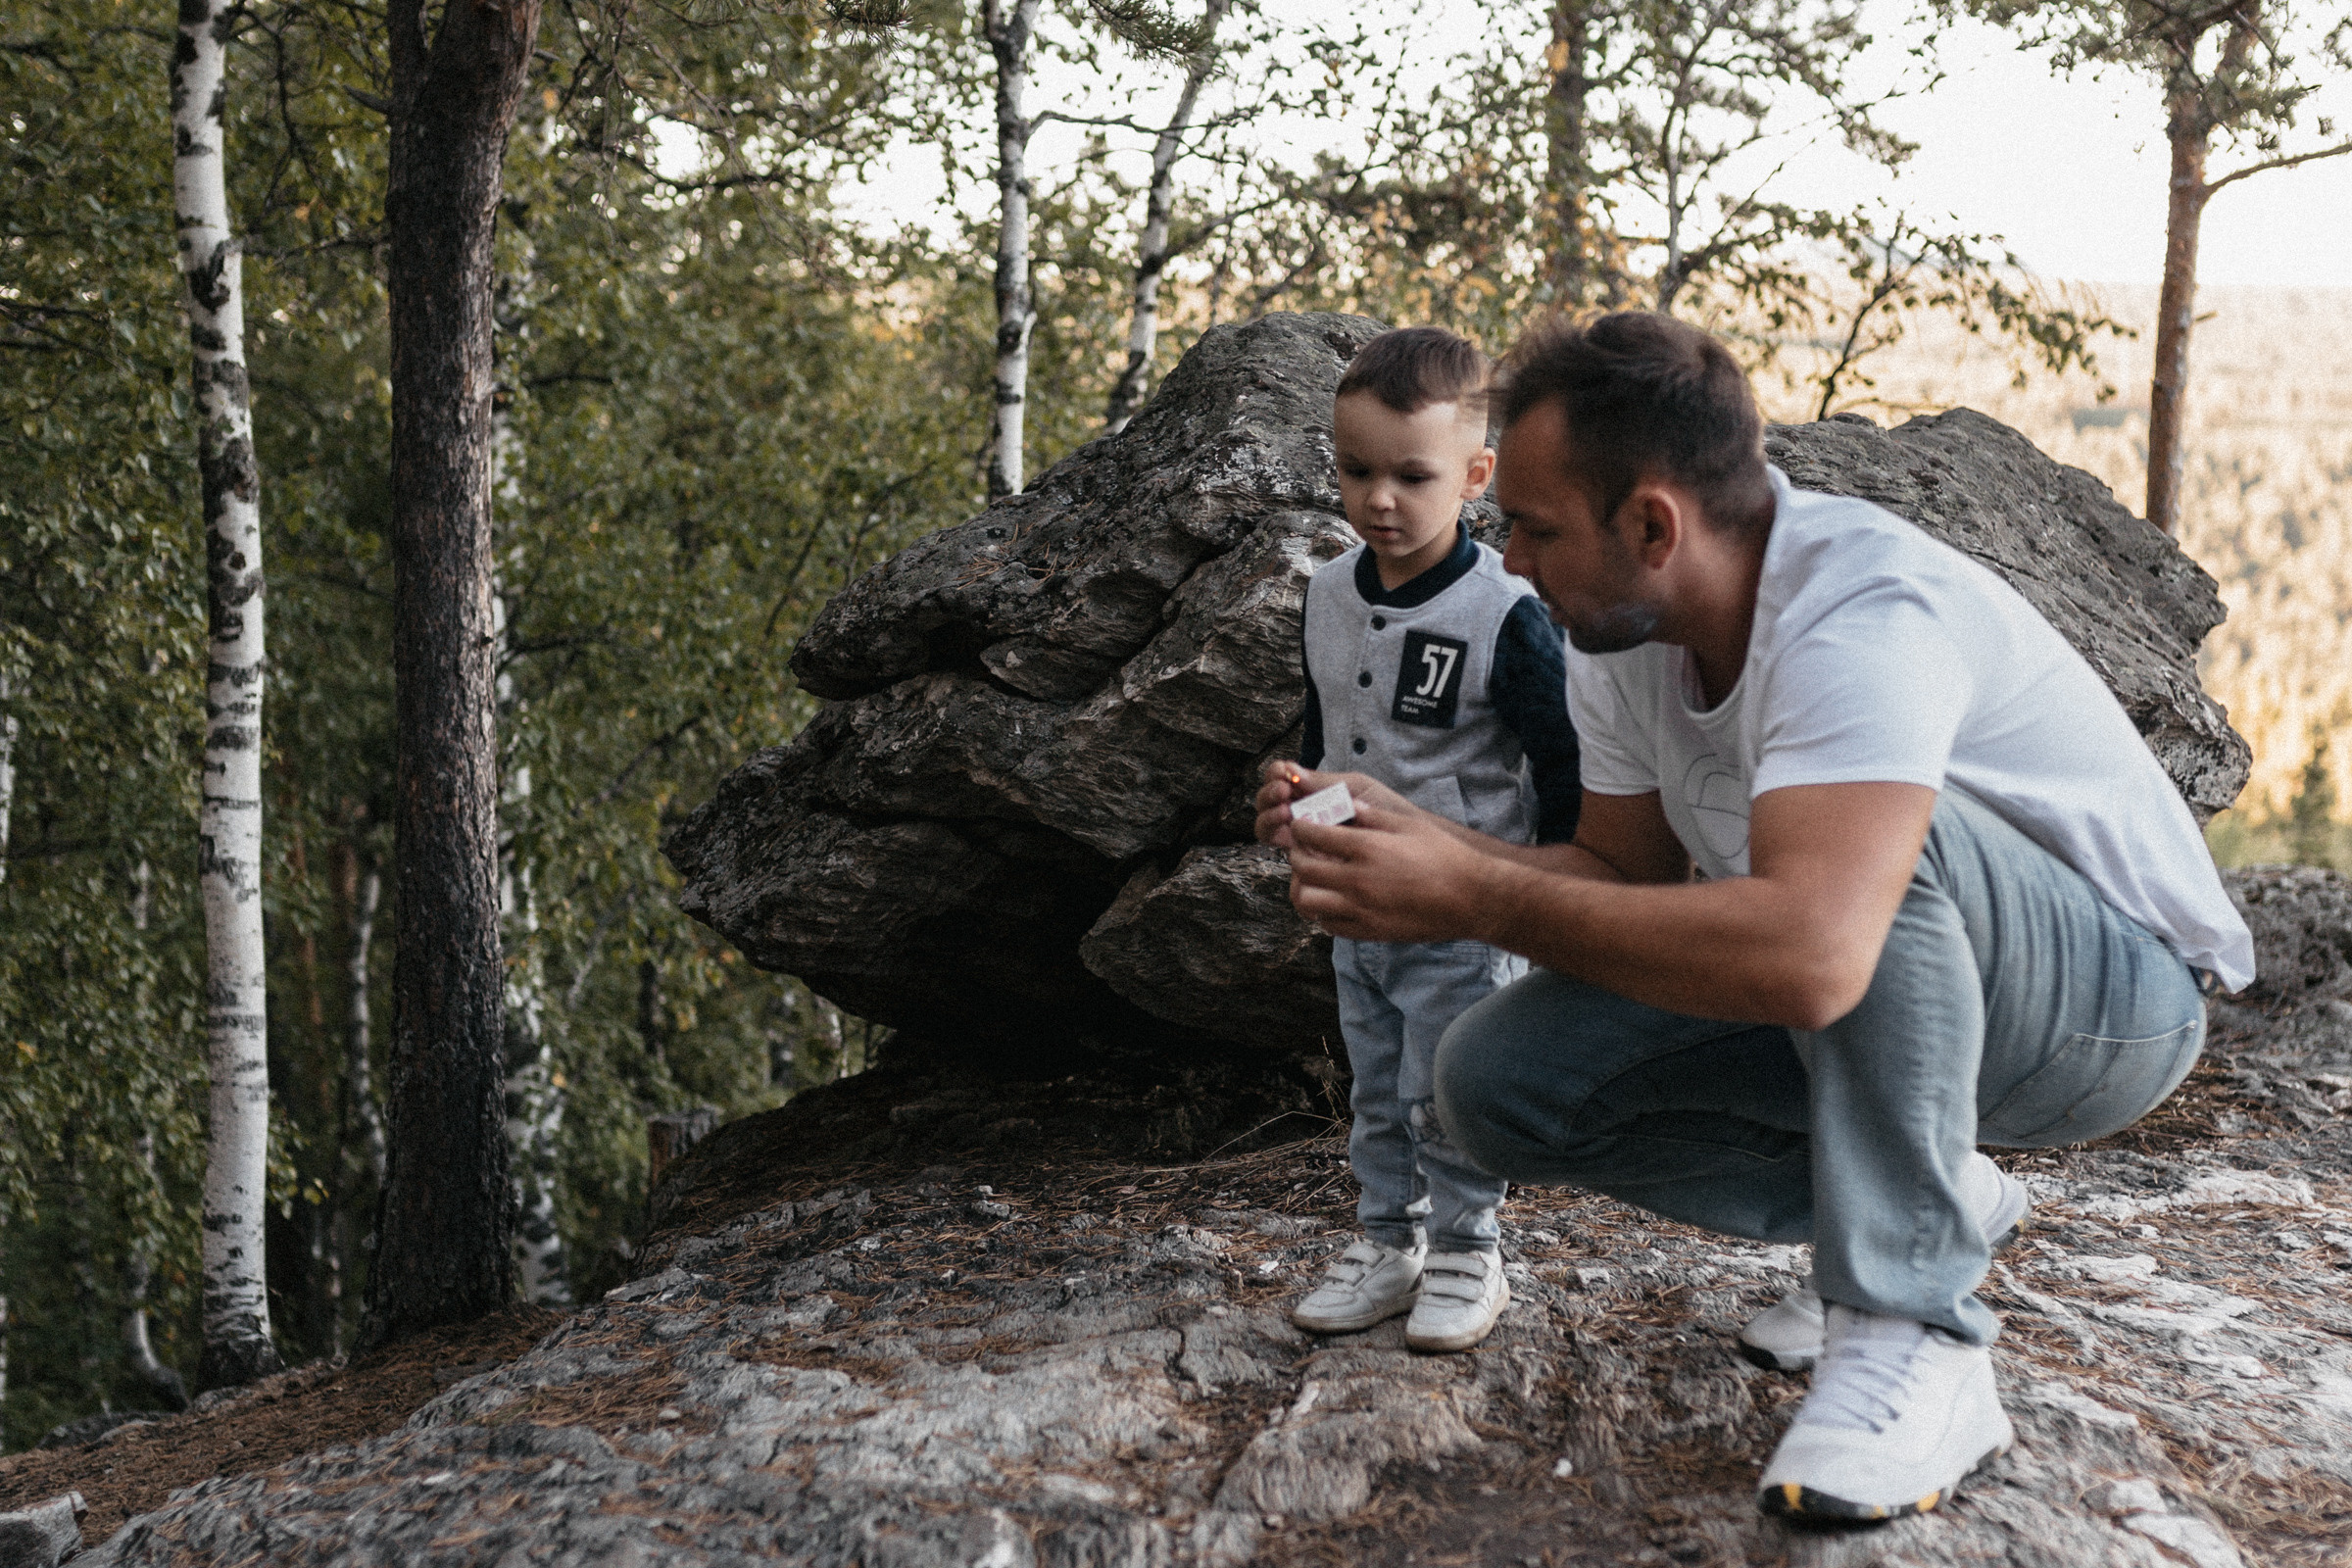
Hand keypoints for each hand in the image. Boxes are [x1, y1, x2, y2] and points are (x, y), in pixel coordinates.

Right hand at [1254, 762, 1415, 848]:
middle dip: (1268, 796)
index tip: (1283, 775)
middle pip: (1265, 806)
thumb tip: (1290, 769)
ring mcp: (1303, 840)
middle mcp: (1302, 817)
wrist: (1409, 838)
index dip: (1274, 777)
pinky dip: (1278, 841)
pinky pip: (1281, 854)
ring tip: (1286, 813)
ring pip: (1267, 830)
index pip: (1278, 782)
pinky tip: (1290, 836)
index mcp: (1311, 794)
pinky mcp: (1308, 863)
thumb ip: (1323, 782)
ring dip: (1269, 818)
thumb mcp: (1355, 788)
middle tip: (1284, 794)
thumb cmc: (1386, 809)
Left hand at [1285, 795, 1502, 944]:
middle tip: (1303, 848)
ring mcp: (1361, 910)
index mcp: (1367, 848)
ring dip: (1303, 885)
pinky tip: (1331, 899)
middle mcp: (1358, 880)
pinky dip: (1321, 911)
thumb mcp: (1409, 825)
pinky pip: (1328, 925)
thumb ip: (1372, 815)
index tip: (1302, 825)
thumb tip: (1345, 806)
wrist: (1470, 899)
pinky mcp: (1369, 931)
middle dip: (1297, 854)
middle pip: (1303, 867)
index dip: (1301, 827)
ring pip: (1307, 900)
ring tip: (1314, 877)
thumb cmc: (1444, 856)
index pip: (1313, 835)